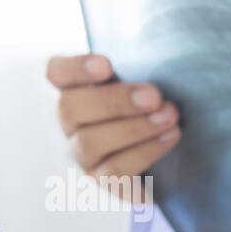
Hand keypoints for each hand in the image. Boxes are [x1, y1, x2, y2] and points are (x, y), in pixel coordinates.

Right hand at [46, 53, 180, 194]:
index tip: (106, 65)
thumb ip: (142, 67)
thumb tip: (161, 51)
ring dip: (134, 128)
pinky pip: (115, 171)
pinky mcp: (103, 181)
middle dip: (115, 101)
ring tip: (170, 118)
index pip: (56, 73)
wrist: (174, 159)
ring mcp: (83, 154)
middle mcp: (72, 123)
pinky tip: (170, 137)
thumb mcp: (147, 82)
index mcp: (76, 89)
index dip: (74, 68)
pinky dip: (145, 152)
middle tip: (155, 96)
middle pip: (70, 109)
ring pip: (90, 142)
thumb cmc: (156, 108)